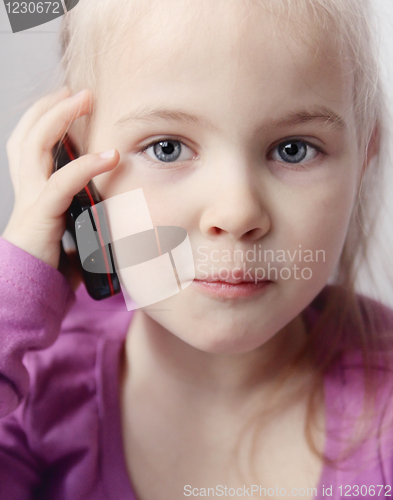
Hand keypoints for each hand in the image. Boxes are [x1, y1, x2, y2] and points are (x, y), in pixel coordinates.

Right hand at [2, 87, 119, 291]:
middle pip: (28, 133)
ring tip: (83, 98)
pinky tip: (111, 156)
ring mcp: (31, 199)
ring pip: (35, 144)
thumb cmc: (51, 268)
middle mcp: (27, 189)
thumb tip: (115, 219)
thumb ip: (88, 220)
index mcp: (35, 191)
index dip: (47, 118)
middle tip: (80, 91)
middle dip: (51, 107)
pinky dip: (87, 165)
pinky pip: (62, 182)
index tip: (72, 103)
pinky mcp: (40, 215)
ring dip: (59, 116)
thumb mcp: (72, 235)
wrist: (28, 295)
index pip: (32, 144)